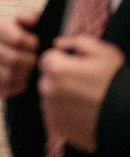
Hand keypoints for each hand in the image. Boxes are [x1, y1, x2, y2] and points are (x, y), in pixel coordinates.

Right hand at [0, 10, 39, 98]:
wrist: (17, 60)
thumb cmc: (26, 41)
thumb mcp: (29, 25)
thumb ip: (30, 16)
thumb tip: (30, 20)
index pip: (17, 40)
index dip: (32, 45)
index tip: (35, 45)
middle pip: (14, 60)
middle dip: (29, 62)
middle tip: (33, 60)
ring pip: (9, 75)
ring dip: (24, 75)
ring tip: (27, 70)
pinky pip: (5, 88)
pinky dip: (17, 86)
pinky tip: (21, 79)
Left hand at [39, 35, 124, 151]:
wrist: (129, 118)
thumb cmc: (118, 85)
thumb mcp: (104, 53)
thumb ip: (77, 42)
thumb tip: (59, 44)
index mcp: (56, 68)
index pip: (48, 59)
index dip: (64, 62)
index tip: (79, 69)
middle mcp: (48, 89)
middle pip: (48, 79)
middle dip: (62, 80)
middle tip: (85, 86)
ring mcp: (51, 110)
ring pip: (51, 98)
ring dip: (63, 97)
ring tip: (87, 101)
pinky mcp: (57, 127)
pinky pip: (56, 115)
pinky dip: (66, 114)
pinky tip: (84, 113)